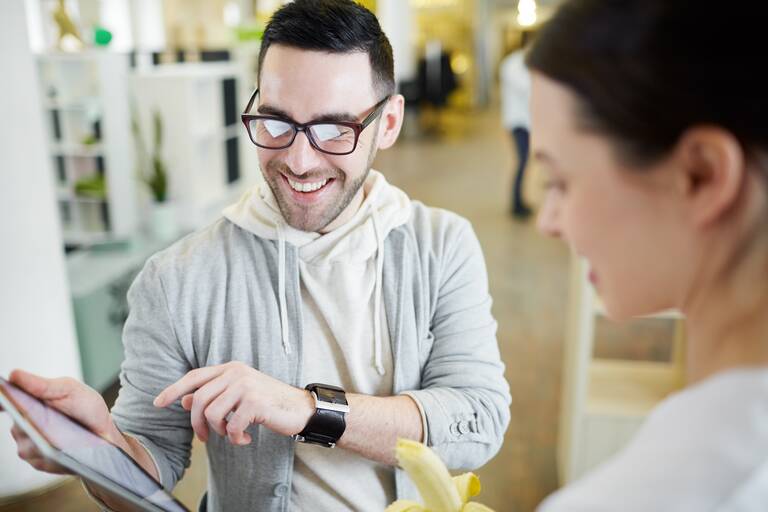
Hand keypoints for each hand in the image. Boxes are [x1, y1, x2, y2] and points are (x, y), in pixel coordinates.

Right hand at [5, 369, 124, 473]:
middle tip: (43, 417)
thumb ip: (42, 385)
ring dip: (42, 440)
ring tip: (59, 434)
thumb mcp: (69, 390)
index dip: (4, 401)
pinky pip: (40, 460)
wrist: (106, 431)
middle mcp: (23, 426)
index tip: (6, 400)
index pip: (7, 403)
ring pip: (26, 445)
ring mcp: (30, 446)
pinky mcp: (41, 463)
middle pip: (17, 426)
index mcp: (28, 404)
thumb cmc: (86, 408)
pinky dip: (52, 454)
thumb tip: (14, 375)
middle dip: (30, 422)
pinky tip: (64, 448)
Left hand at [153, 362, 313, 444]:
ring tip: (232, 434)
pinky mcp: (255, 402)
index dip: (174, 389)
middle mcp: (236, 373)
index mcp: (230, 368)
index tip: (157, 403)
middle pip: (199, 399)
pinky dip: (236, 438)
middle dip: (196, 424)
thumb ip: (214, 395)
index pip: (194, 376)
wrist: (299, 407)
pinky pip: (232, 426)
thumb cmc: (268, 402)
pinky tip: (246, 438)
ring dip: (220, 431)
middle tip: (204, 438)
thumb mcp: (239, 396)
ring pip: (212, 414)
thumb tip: (185, 400)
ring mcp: (246, 385)